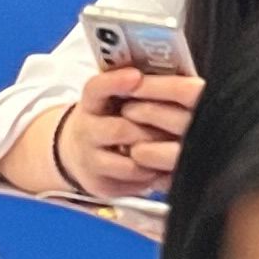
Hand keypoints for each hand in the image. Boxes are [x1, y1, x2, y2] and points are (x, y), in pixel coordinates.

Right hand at [57, 64, 202, 196]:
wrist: (80, 152)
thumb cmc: (111, 117)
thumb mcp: (115, 97)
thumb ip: (137, 86)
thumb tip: (176, 74)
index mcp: (91, 103)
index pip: (96, 89)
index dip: (115, 83)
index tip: (136, 75)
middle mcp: (86, 131)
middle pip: (120, 130)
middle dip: (152, 130)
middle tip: (178, 126)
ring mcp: (91, 160)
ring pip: (130, 163)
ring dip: (156, 157)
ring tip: (175, 149)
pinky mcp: (103, 185)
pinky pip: (135, 183)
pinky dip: (154, 176)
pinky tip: (165, 168)